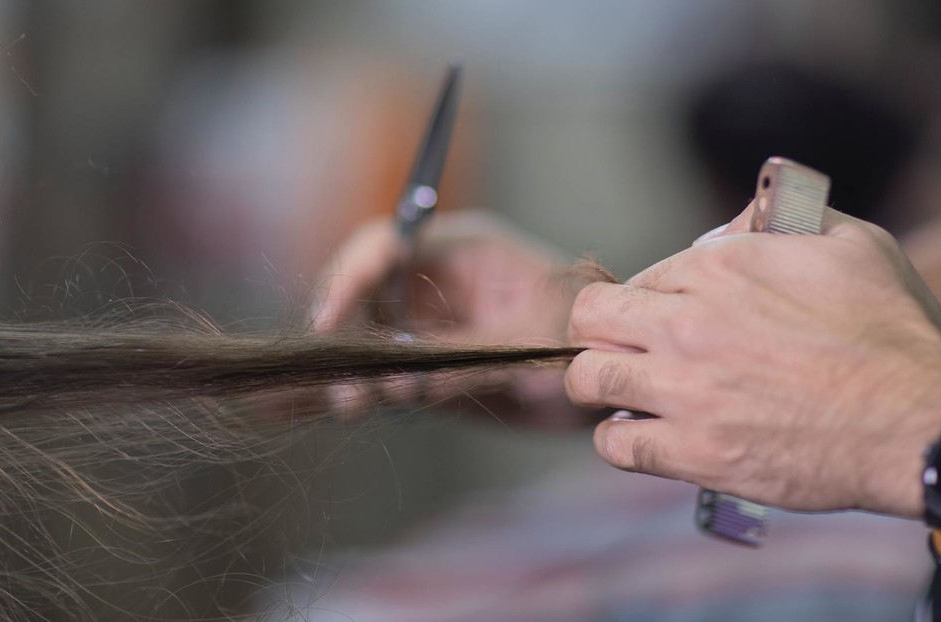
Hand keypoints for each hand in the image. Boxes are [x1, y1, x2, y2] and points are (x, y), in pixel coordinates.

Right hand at [312, 210, 587, 424]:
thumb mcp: (529, 347)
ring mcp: (431, 326)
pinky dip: (360, 390)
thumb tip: (402, 382)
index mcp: (463, 251)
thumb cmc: (585, 343)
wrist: (610, 386)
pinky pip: (383, 374)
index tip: (330, 321)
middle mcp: (438, 283)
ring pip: (368, 337)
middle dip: (344, 332)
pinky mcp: (429, 368)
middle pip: (364, 291)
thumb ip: (464, 361)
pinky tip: (333, 409)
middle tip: (343, 381)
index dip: (351, 277)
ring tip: (353, 404)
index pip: (388, 245)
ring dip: (353, 369)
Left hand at [564, 202, 940, 515]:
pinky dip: (620, 441)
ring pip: (587, 378)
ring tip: (629, 396)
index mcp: (720, 266)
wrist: (919, 420)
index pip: (639, 279)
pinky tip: (645, 437)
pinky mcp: (694, 451)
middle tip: (626, 352)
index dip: (647, 302)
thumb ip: (783, 224)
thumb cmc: (894, 332)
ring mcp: (684, 389)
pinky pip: (615, 445)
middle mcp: (687, 322)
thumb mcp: (851, 242)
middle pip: (589, 319)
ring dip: (602, 384)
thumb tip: (739, 226)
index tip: (664, 322)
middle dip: (601, 333)